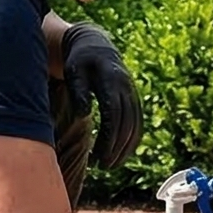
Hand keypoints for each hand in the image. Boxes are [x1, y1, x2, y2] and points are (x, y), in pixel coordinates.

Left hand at [59, 21, 143, 168]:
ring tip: (111, 165)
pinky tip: (121, 155)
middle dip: (116, 148)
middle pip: (126, 123)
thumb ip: (78, 92)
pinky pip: (137, 123)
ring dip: (125, 148)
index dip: (109, 138)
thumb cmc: (80, 60)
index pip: (114, 114)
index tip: (99, 156)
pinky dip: (131, 141)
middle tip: (104, 166)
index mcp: (112, 80)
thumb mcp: (74, 71)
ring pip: (135, 126)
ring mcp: (133, 93)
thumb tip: (84, 114)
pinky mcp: (134, 99)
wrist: (96, 45)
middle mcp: (127, 87)